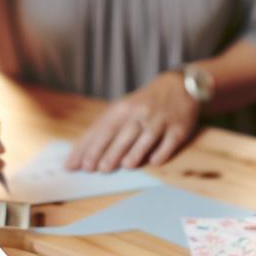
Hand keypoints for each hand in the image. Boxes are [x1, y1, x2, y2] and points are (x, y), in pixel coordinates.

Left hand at [67, 71, 197, 171]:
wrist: (180, 87)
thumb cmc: (145, 103)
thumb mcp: (124, 108)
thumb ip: (106, 129)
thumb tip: (83, 155)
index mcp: (123, 108)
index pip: (101, 129)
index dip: (88, 147)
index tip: (76, 164)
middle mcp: (140, 113)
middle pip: (121, 134)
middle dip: (107, 152)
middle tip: (94, 169)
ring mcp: (160, 121)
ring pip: (145, 140)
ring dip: (133, 154)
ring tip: (123, 166)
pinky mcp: (178, 129)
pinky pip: (168, 144)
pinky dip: (160, 154)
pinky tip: (152, 162)